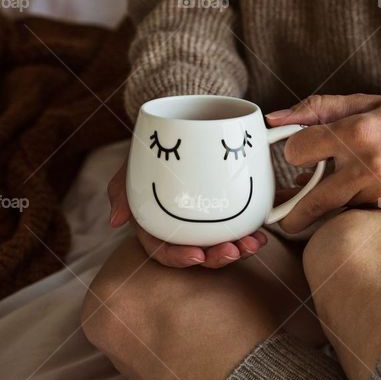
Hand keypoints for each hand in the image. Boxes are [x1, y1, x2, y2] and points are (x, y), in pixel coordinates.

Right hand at [107, 157, 267, 268]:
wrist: (184, 121)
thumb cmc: (154, 148)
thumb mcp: (133, 163)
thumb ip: (122, 188)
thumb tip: (117, 219)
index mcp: (157, 226)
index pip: (164, 250)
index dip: (179, 259)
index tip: (198, 256)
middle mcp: (183, 229)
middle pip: (199, 254)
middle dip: (217, 258)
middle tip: (234, 250)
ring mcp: (206, 222)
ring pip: (223, 245)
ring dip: (241, 249)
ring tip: (255, 243)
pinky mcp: (228, 210)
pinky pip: (241, 227)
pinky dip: (252, 232)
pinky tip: (263, 232)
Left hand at [265, 94, 380, 232]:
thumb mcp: (360, 103)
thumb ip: (315, 109)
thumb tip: (273, 119)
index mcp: (357, 133)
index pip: (299, 150)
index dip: (294, 151)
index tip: (299, 152)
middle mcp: (366, 168)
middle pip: (312, 202)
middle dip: (289, 213)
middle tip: (277, 216)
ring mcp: (378, 194)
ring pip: (333, 211)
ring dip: (318, 207)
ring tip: (307, 200)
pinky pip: (353, 214)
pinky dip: (344, 208)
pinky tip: (345, 195)